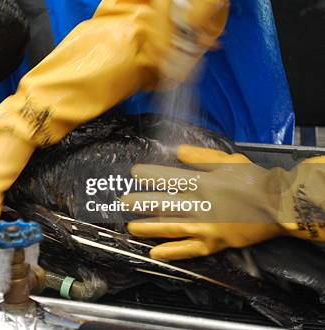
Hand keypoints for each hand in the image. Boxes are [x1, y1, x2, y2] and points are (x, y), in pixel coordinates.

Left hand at [125, 145, 285, 259]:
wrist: (279, 205)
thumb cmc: (255, 181)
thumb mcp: (228, 161)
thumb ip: (200, 157)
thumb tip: (177, 152)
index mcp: (203, 182)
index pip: (168, 178)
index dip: (149, 175)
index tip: (134, 173)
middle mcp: (201, 204)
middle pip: (163, 203)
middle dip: (141, 202)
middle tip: (123, 201)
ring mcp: (206, 226)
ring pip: (171, 227)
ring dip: (148, 227)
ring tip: (131, 226)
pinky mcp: (214, 243)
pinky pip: (188, 249)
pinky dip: (171, 252)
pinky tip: (155, 252)